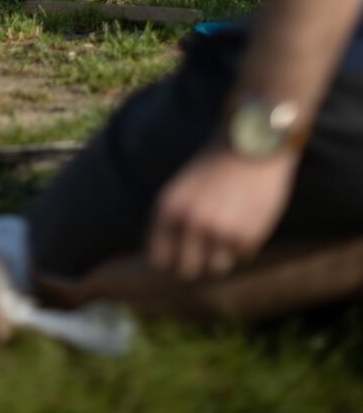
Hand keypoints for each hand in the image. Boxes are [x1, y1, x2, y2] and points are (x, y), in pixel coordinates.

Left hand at [147, 145, 297, 280]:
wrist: (252, 142)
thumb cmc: (216, 164)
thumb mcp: (183, 188)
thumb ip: (175, 220)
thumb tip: (169, 261)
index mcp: (167, 208)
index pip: (159, 259)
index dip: (170, 259)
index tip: (180, 255)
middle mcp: (189, 223)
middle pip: (187, 270)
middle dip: (198, 261)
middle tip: (208, 246)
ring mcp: (218, 232)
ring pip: (217, 267)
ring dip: (224, 253)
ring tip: (231, 224)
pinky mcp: (246, 236)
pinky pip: (243, 256)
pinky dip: (246, 242)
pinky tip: (248, 215)